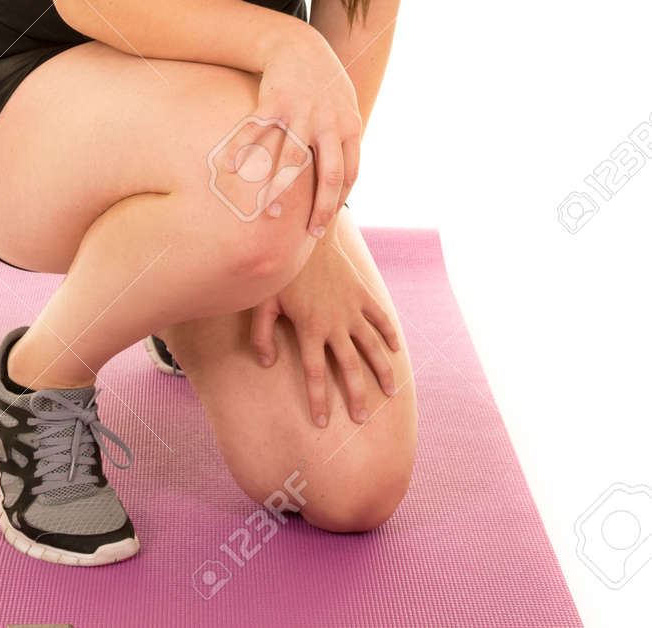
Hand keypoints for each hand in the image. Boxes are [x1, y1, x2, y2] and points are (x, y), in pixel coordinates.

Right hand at [225, 27, 361, 238]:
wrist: (298, 44)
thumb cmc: (322, 81)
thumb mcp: (345, 107)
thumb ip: (345, 139)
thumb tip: (344, 178)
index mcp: (349, 126)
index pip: (348, 174)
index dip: (337, 200)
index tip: (324, 222)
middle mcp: (327, 122)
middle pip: (327, 174)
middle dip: (319, 207)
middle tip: (308, 232)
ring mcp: (300, 113)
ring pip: (289, 161)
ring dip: (279, 191)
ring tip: (269, 214)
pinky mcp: (273, 103)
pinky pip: (254, 133)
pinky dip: (239, 152)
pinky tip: (227, 169)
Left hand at [249, 236, 401, 427]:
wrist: (308, 236)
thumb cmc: (282, 272)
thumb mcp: (263, 302)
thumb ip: (262, 335)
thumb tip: (267, 363)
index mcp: (309, 329)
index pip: (315, 374)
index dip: (318, 400)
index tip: (321, 422)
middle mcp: (334, 324)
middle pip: (350, 368)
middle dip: (356, 396)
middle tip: (361, 418)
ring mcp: (352, 309)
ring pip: (371, 347)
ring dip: (382, 370)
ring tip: (389, 392)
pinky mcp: (362, 294)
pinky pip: (380, 318)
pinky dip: (389, 333)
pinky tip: (396, 349)